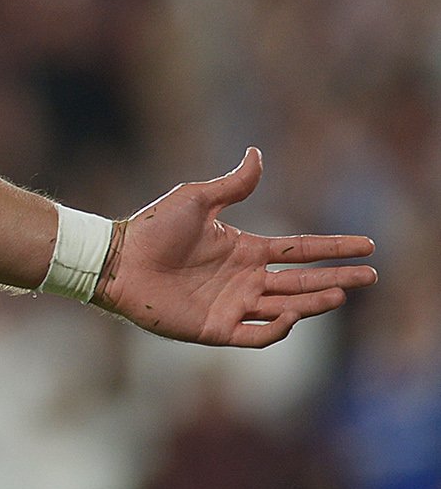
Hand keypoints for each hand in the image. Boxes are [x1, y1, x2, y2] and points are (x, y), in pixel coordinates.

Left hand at [96, 148, 376, 346]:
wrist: (117, 260)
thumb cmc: (151, 228)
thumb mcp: (196, 199)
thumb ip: (233, 184)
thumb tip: (257, 153)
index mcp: (244, 249)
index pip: (300, 250)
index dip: (333, 248)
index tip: (367, 245)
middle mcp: (244, 279)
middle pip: (302, 281)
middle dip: (338, 278)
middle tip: (371, 276)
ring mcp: (232, 304)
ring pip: (286, 307)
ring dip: (314, 302)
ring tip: (340, 293)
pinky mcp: (215, 328)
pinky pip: (256, 335)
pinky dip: (277, 329)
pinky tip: (292, 315)